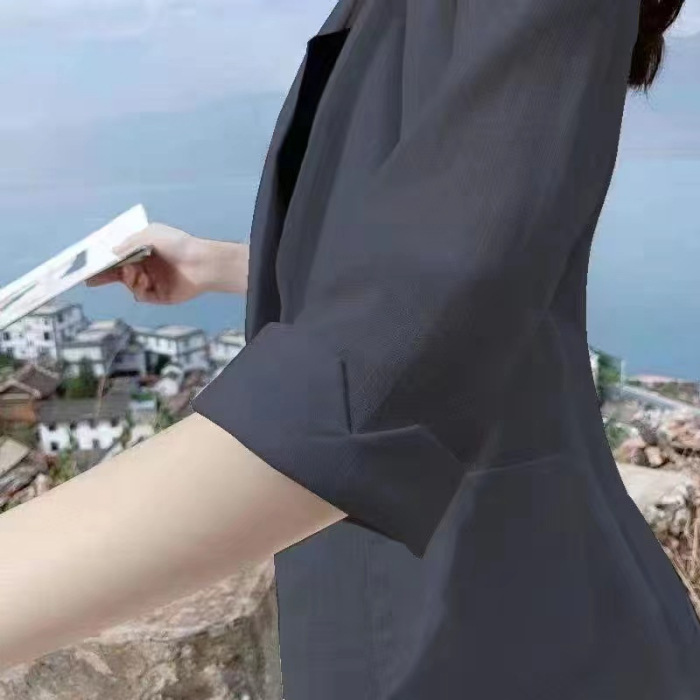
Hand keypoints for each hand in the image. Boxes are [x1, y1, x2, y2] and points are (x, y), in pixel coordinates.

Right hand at [85, 223, 247, 303]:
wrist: (200, 263)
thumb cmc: (177, 244)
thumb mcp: (148, 235)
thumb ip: (127, 243)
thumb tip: (110, 252)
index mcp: (142, 250)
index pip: (117, 256)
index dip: (102, 261)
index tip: (85, 265)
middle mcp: (145, 266)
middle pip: (117, 273)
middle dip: (102, 275)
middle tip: (89, 279)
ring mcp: (151, 281)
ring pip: (128, 284)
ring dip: (128, 278)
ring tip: (136, 272)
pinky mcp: (158, 295)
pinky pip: (140, 295)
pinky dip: (140, 289)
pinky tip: (146, 281)